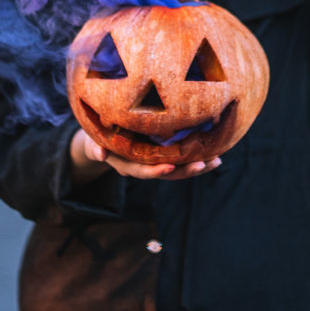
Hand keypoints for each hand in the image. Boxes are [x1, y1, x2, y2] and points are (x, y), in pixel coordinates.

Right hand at [70, 129, 221, 183]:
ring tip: (216, 161)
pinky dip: (198, 156)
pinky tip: (216, 153)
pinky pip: (183, 158)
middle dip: (185, 170)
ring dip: (198, 166)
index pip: (144, 171)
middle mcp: (145, 166)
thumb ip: (94, 148)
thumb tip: (99, 154)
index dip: (156, 170)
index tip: (169, 167)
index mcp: (128, 165)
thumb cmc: (98, 138)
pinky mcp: (165, 155)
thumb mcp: (92, 142)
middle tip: (203, 164)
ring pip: (179, 168)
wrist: (104, 141)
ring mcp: (156, 162)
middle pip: (168, 173)